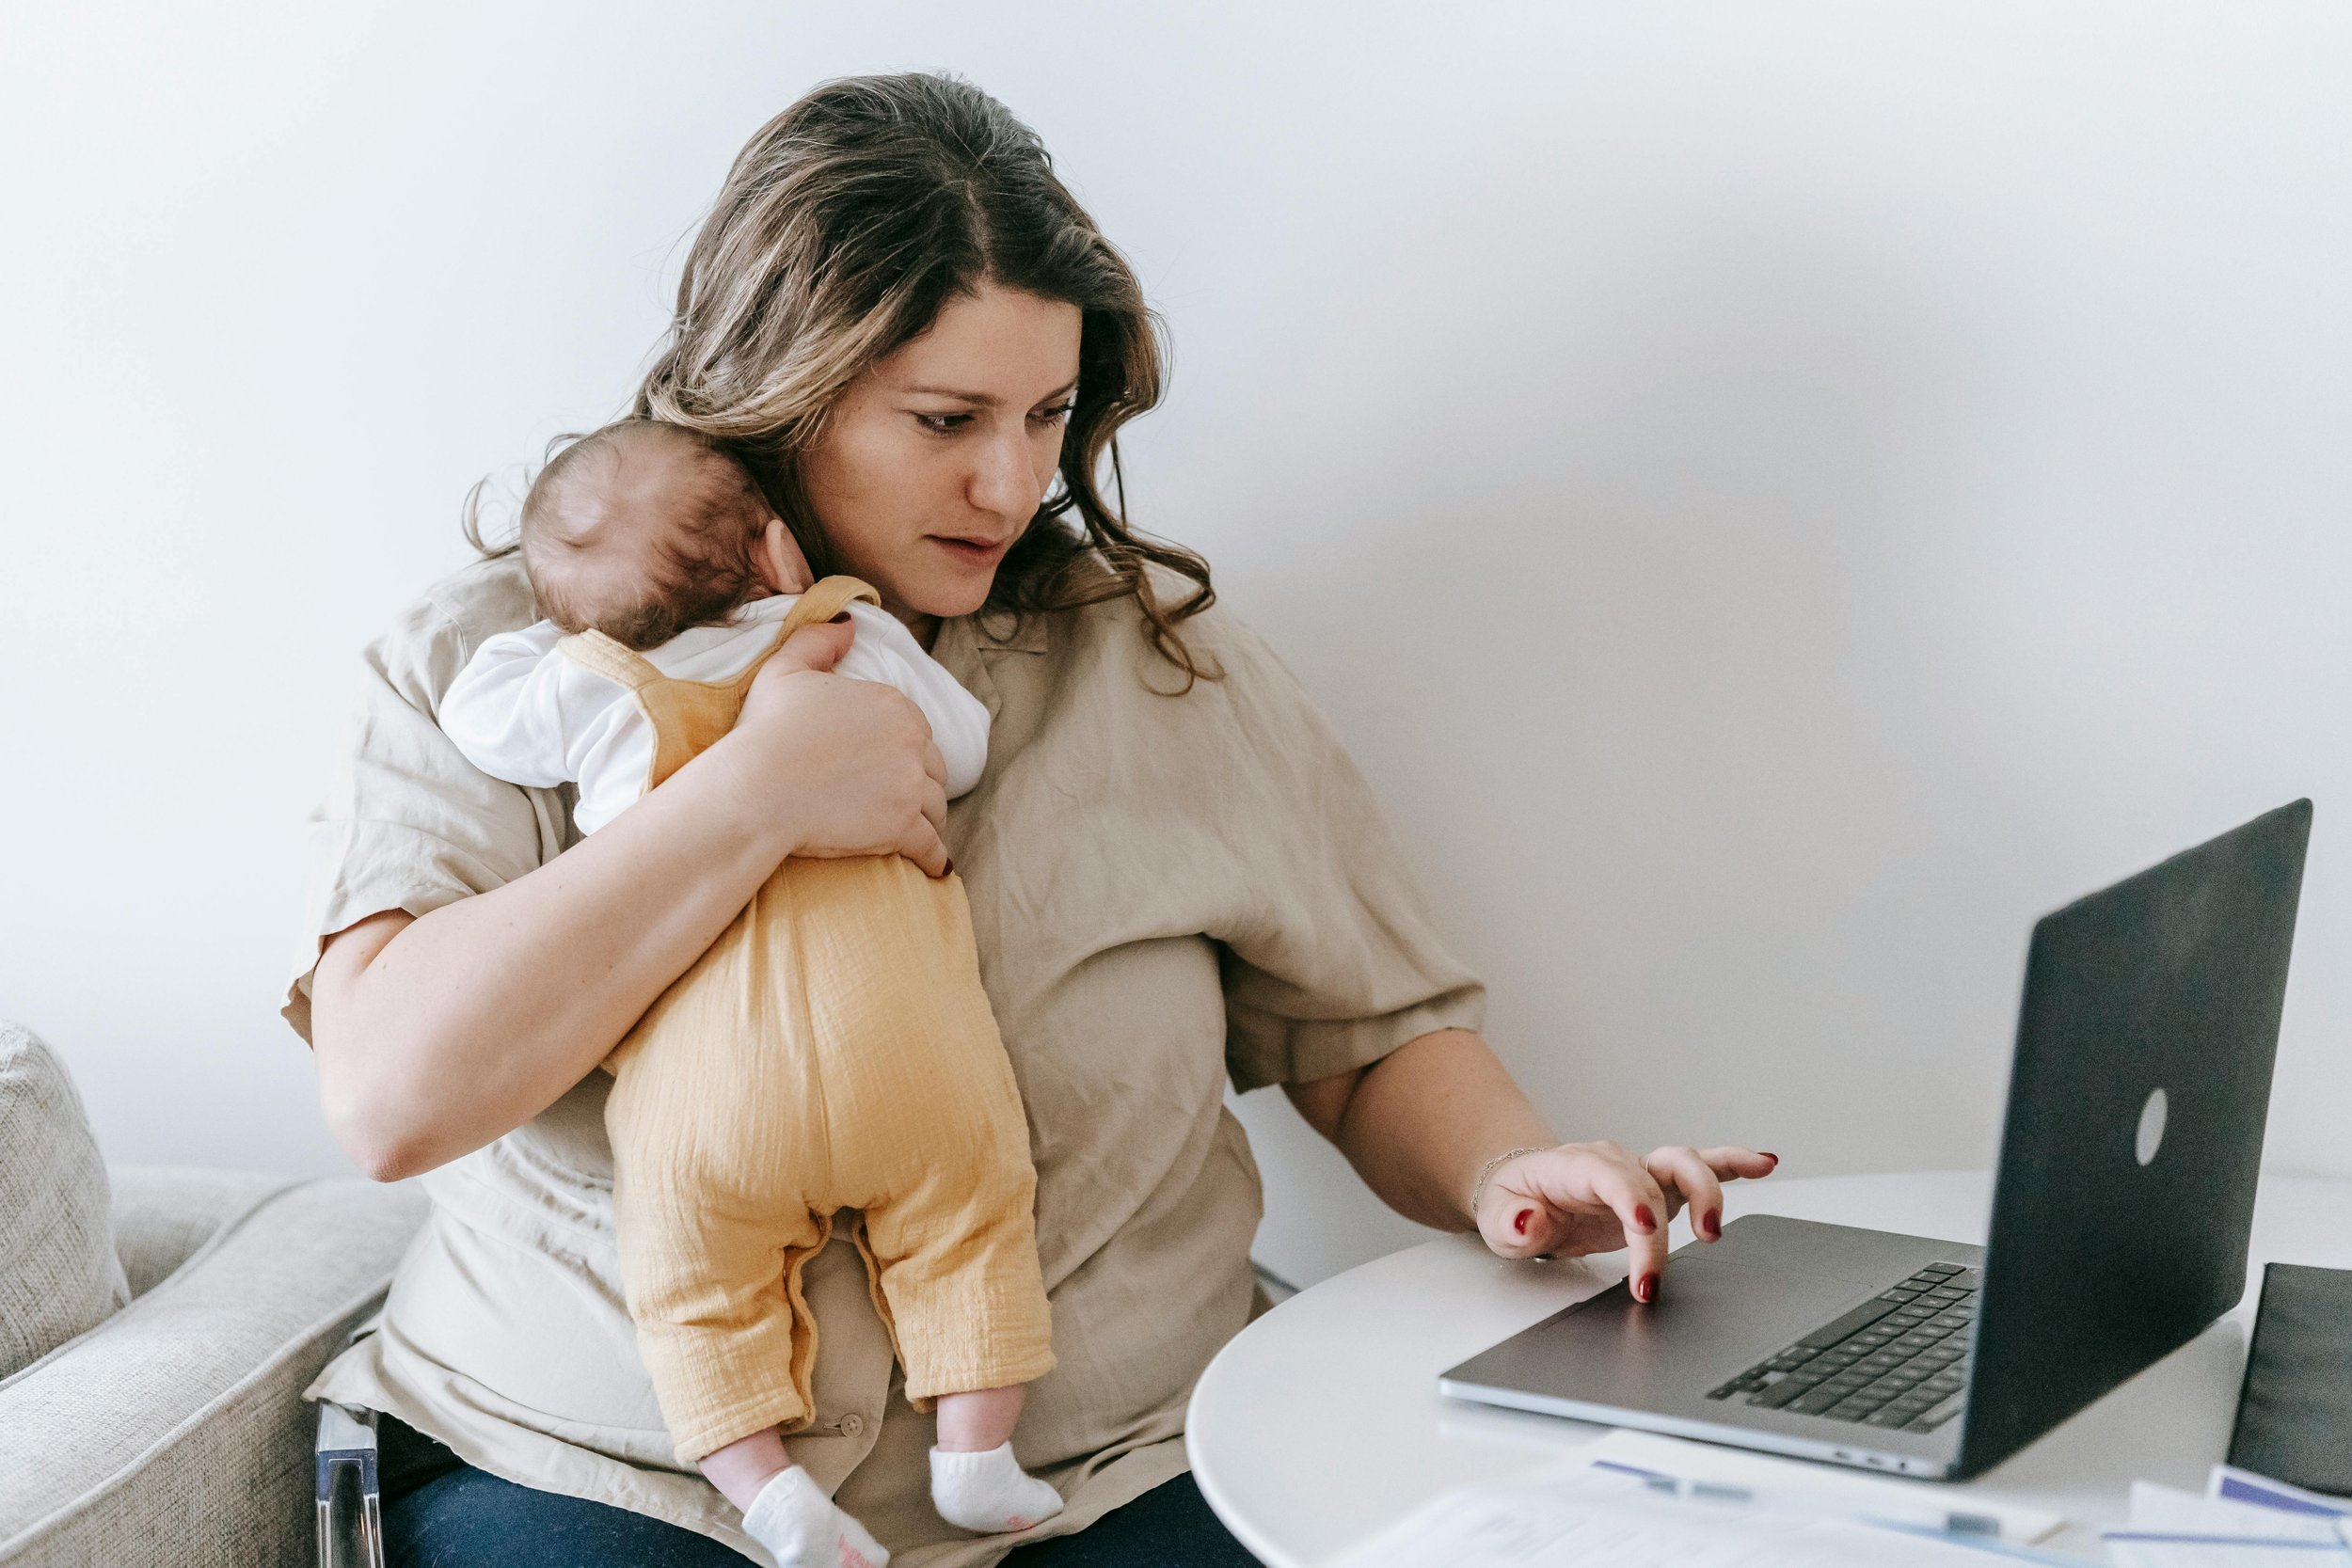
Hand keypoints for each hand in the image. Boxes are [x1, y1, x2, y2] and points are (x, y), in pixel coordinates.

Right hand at [724, 620, 952, 875]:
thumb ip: (819, 641)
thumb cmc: (764, 732)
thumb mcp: (784, 670)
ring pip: (937, 808)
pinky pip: (933, 847)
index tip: (889, 767)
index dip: (904, 751)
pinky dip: (935, 857)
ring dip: (929, 820)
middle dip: (921, 785)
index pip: (916, 731)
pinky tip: (934, 867)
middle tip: (905, 804)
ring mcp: (910, 784)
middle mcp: (911, 740)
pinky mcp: (904, 826)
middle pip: (932, 769)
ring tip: (917, 833)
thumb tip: (849, 623)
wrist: (755, 788)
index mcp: (892, 703)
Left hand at [1474, 1142, 1778, 1301]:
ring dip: (1708, 1194)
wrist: (1524, 1191)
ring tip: (1714, 1232)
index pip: (1611, 1178)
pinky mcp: (1660, 1188)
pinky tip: (1765, 1164)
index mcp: (1575, 1167)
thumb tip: (1530, 1221)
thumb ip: (1513, 1222)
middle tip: (1657, 1274)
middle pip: (1653, 1180)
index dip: (1632, 1201)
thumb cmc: (1514, 1202)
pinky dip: (1735, 1165)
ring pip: (1685, 1166)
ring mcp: (1641, 1173)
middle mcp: (1615, 1163)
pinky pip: (1703, 1169)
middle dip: (1664, 1227)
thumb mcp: (1497, 1219)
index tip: (1645, 1230)